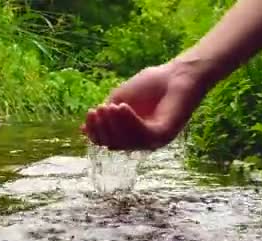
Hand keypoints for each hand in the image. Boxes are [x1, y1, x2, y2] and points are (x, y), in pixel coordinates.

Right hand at [81, 61, 207, 150]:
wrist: (177, 74)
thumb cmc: (151, 84)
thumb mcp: (120, 99)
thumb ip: (105, 114)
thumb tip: (83, 129)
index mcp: (131, 135)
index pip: (107, 141)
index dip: (95, 130)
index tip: (91, 111)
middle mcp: (142, 142)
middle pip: (115, 144)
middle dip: (103, 127)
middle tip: (100, 109)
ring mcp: (154, 141)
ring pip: (127, 142)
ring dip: (115, 124)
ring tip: (111, 106)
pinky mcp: (165, 135)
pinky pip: (142, 135)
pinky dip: (130, 122)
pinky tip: (123, 107)